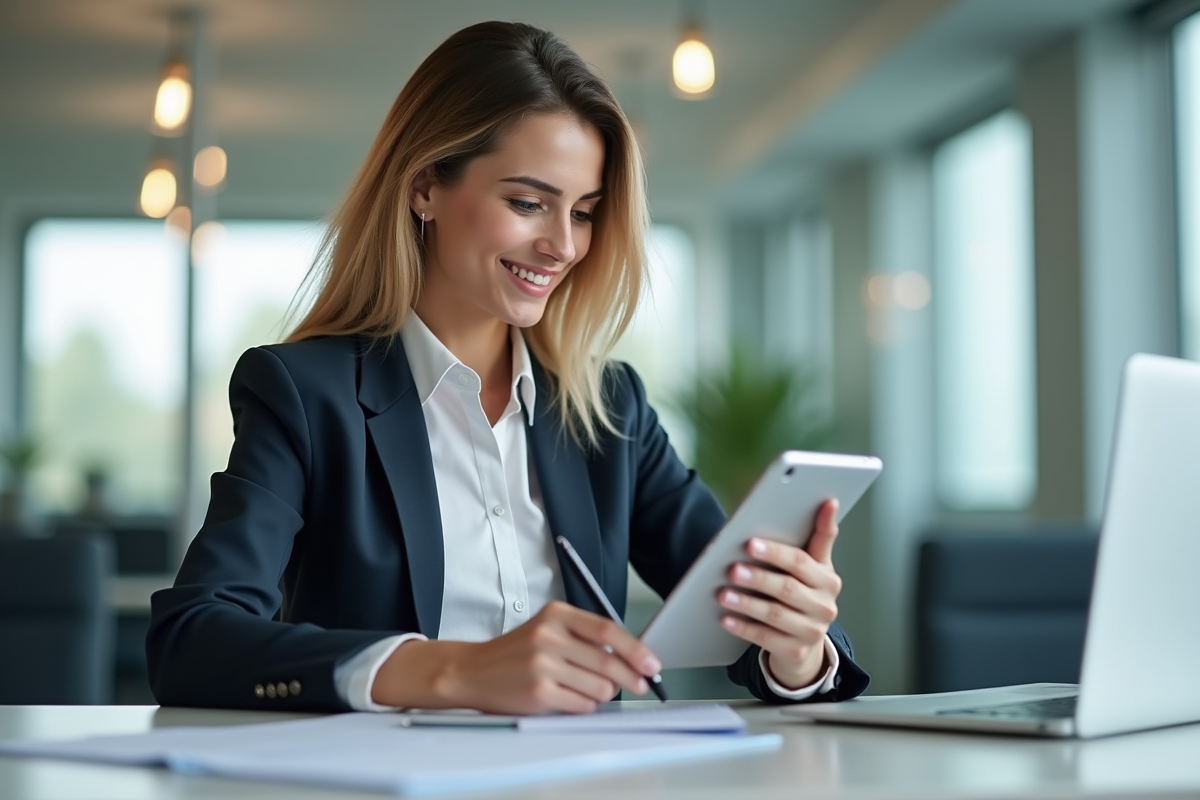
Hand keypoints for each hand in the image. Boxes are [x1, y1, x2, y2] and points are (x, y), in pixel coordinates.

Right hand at [371, 601, 661, 713]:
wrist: (473, 671)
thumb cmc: (516, 652)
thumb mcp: (548, 628)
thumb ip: (584, 636)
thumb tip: (631, 655)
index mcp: (555, 614)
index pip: (608, 630)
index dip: (635, 649)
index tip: (652, 663)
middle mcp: (549, 636)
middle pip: (608, 662)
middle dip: (631, 678)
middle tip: (640, 685)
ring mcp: (543, 665)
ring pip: (599, 687)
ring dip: (602, 694)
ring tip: (585, 688)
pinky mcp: (539, 692)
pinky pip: (582, 704)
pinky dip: (585, 705)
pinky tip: (570, 698)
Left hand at [718, 498, 842, 689]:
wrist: (806, 642)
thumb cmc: (805, 594)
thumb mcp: (815, 565)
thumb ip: (820, 535)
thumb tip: (829, 502)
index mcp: (828, 579)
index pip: (800, 562)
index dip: (776, 552)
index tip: (750, 542)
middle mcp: (824, 606)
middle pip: (786, 588)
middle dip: (757, 577)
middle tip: (732, 568)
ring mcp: (812, 631)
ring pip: (774, 614)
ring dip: (746, 603)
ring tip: (723, 593)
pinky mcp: (795, 650)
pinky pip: (765, 638)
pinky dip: (743, 627)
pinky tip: (726, 618)